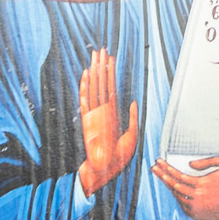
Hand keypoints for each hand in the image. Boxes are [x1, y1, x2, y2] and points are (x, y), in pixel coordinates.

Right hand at [75, 50, 139, 194]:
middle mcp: (102, 110)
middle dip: (100, 66)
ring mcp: (94, 114)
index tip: (110, 59)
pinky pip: (85, 100)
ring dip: (93, 71)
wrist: (107, 170)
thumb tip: (134, 101)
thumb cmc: (119, 157)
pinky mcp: (87, 120)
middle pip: (101, 82)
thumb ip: (133, 118)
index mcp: (113, 113)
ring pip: (93, 87)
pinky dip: (84, 87)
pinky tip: (85, 75)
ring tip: (93, 56)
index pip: (111, 87)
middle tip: (100, 49)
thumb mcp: (133, 135)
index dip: (111, 72)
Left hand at [152, 155, 218, 219]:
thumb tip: (189, 165)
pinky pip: (186, 208)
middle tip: (155, 168)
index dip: (166, 169)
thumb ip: (206, 162)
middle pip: (174, 187)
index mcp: (203, 184)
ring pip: (179, 198)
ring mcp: (201, 209)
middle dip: (163, 176)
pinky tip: (178, 192)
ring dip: (171, 188)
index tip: (158, 162)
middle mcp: (199, 199)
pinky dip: (180, 199)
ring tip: (166, 178)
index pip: (177, 176)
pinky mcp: (204, 216)